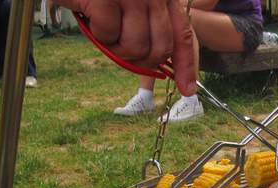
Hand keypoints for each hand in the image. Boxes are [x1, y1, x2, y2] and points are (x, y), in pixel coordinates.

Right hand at [52, 0, 196, 94]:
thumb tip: (159, 66)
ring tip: (103, 25)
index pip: (183, 35)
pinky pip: (108, 36)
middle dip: (139, 59)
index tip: (187, 89)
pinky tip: (89, 14)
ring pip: (135, 48)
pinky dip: (96, 33)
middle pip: (160, 49)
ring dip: (114, 46)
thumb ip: (148, 31)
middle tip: (118, 45)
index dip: (186, 65)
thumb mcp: (130, 9)